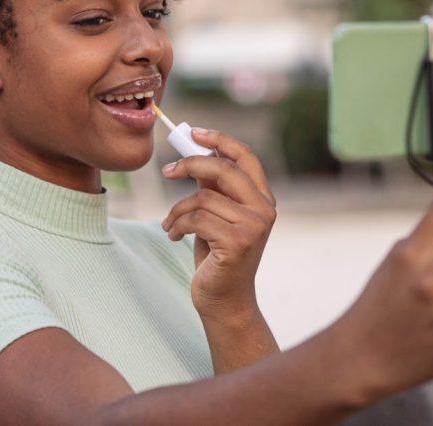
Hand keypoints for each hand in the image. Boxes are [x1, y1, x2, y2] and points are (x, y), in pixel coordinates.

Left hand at [160, 129, 276, 321]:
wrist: (224, 300)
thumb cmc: (217, 255)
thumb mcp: (216, 215)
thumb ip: (213, 188)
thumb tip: (193, 155)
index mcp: (262, 198)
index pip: (246, 156)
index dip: (220, 140)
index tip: (193, 132)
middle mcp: (264, 209)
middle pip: (223, 170)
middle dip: (190, 165)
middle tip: (168, 171)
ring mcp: (254, 227)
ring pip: (203, 198)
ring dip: (177, 210)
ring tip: (170, 224)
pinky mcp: (238, 243)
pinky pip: (197, 220)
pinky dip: (177, 225)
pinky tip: (174, 236)